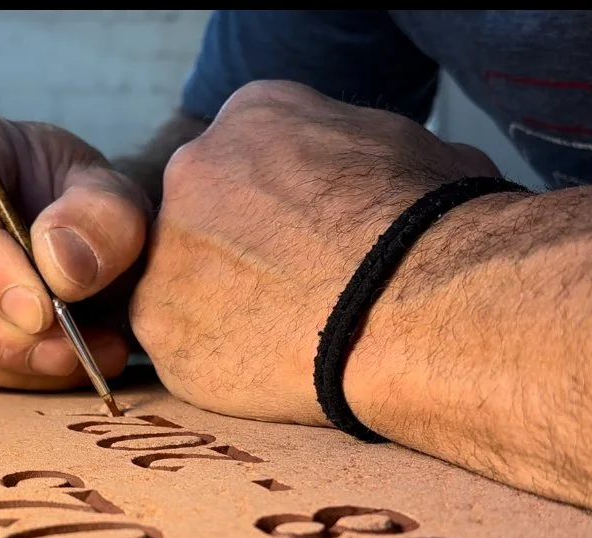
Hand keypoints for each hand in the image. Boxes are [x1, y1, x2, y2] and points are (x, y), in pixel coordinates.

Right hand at [0, 105, 149, 389]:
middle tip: (78, 346)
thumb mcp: (113, 193)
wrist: (65, 231)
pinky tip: (54, 365)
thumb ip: (101, 220)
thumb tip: (62, 270)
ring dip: (15, 364)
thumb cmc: (77, 201)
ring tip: (85, 355)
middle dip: (6, 334)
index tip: (44, 309)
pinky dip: (4, 379)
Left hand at [130, 80, 501, 425]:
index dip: (281, 205)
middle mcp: (193, 170)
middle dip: (239, 252)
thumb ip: (361, 153)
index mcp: (254, 115)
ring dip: (223, 308)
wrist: (413, 303)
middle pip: (202, 214)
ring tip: (288, 336)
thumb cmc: (429, 230)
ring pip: (182, 282)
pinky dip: (219, 361)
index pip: (247, 156)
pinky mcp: (161, 328)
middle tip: (293, 292)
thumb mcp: (413, 148)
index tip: (309, 240)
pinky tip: (271, 368)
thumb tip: (378, 175)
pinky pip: (182, 346)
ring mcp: (167, 251)